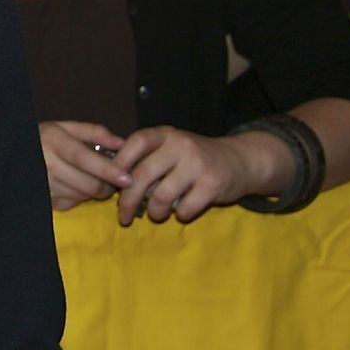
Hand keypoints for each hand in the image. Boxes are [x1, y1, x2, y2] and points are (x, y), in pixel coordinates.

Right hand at [38, 121, 133, 210]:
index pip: (84, 159)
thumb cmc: (46, 139)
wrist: (17, 152)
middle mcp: (46, 163)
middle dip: (108, 184)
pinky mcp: (46, 200)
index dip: (107, 170)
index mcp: (53, 141)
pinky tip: (76, 185)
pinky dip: (80, 197)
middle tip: (117, 179)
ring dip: (95, 190)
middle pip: (88, 183)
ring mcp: (45, 184)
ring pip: (83, 195)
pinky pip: (73, 203)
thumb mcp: (66, 128)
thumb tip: (122, 143)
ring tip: (93, 178)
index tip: (127, 178)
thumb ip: (95, 132)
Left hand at [110, 127, 266, 225]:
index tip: (109, 184)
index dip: (118, 163)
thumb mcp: (170, 147)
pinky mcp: (213, 184)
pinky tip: (181, 212)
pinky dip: (180, 215)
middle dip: (128, 199)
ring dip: (154, 211)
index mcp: (165, 134)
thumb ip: (146, 157)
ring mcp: (197, 164)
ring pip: (162, 195)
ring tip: (155, 214)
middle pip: (143, 174)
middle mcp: (180, 145)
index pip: (135, 143)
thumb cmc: (194, 158)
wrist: (240, 160)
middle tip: (123, 215)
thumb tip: (111, 180)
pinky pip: (186, 207)